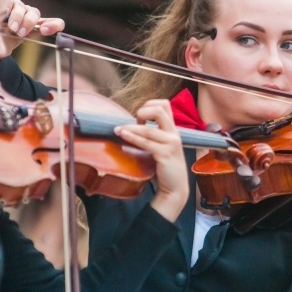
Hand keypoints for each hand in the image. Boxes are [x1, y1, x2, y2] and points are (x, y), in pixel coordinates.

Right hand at [2, 0, 64, 51]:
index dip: (54, 25)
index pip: (56, 23)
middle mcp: (28, 15)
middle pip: (35, 13)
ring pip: (22, 6)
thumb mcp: (5, 48)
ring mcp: (18, 6)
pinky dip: (8, 3)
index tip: (45, 31)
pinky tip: (4, 11)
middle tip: (20, 33)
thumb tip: (4, 50)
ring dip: (17, 16)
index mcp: (36, 27)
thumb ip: (6, 49)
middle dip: (28, 23)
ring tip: (10, 27)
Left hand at [113, 100, 188, 221]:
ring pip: (148, 129)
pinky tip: (123, 135)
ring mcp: (170, 143)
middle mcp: (173, 133)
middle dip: (143, 111)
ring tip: (117, 129)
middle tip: (133, 121)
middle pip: (160, 109)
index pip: (165, 104)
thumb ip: (154, 136)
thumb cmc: (166, 167)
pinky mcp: (165, 154)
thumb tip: (133, 126)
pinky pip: (146, 142)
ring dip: (130, 127)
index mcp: (173, 130)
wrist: (175, 187)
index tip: (140, 118)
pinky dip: (132, 137)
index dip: (149, 105)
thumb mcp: (163, 147)